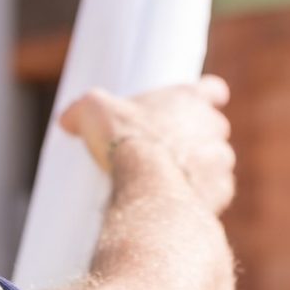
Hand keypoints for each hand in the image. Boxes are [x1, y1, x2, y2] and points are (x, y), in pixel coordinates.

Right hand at [60, 77, 234, 214]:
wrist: (149, 190)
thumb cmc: (125, 142)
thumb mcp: (93, 113)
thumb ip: (83, 110)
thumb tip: (68, 119)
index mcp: (189, 99)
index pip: (211, 89)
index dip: (207, 95)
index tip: (201, 101)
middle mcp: (212, 126)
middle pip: (213, 127)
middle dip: (195, 136)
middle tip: (166, 148)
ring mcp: (220, 160)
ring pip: (216, 160)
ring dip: (200, 167)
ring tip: (170, 178)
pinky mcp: (222, 191)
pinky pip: (217, 190)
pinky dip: (203, 194)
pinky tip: (179, 200)